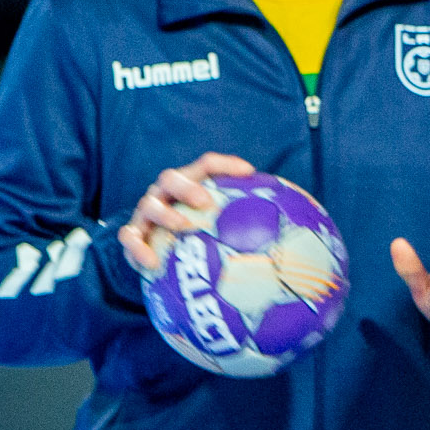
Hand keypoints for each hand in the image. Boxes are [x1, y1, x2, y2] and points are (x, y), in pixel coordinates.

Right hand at [118, 152, 257, 273]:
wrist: (160, 252)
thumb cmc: (201, 237)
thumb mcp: (224, 230)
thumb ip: (253, 228)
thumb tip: (299, 240)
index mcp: (190, 185)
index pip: (207, 166)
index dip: (225, 165)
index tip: (248, 172)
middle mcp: (166, 194)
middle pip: (171, 179)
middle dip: (188, 186)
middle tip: (206, 200)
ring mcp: (146, 213)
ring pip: (149, 206)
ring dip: (165, 214)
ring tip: (183, 227)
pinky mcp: (133, 234)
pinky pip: (130, 239)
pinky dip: (138, 249)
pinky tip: (152, 264)